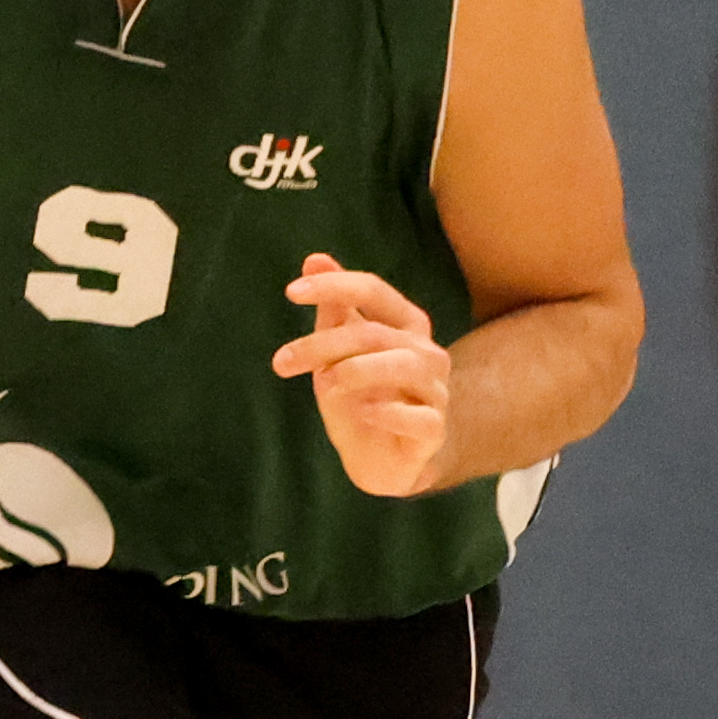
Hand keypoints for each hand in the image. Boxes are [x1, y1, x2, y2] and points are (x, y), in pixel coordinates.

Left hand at [273, 253, 452, 497]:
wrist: (382, 460)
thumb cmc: (360, 397)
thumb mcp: (338, 352)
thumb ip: (334, 308)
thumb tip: (314, 258)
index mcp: (406, 325)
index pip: (374, 290)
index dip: (335, 285)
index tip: (291, 292)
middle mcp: (427, 352)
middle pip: (374, 333)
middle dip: (322, 344)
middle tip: (281, 362)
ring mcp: (436, 391)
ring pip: (403, 365)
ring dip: (354, 372)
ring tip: (324, 386)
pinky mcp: (434, 430)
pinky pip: (419, 417)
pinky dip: (387, 412)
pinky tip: (362, 414)